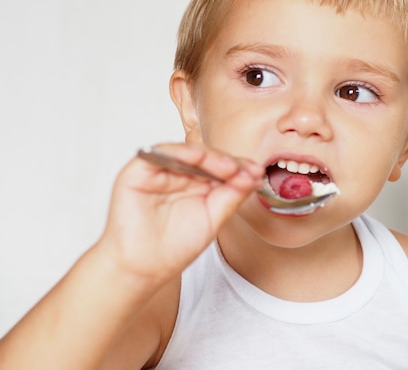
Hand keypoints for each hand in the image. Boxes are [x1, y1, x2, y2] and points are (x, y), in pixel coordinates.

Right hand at [96, 143, 263, 287]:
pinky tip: (197, 156)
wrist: (145, 268)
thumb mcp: (213, 219)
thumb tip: (254, 176)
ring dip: (209, 156)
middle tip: (247, 170)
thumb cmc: (176, 246)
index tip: (257, 173)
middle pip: (206, 158)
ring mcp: (159, 171)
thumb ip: (232, 196)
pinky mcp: (138, 172)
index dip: (240, 168)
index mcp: (197, 184)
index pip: (220, 168)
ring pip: (186, 152)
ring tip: (229, 166)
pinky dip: (178, 151)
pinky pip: (158, 153)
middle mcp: (178, 174)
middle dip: (229, 162)